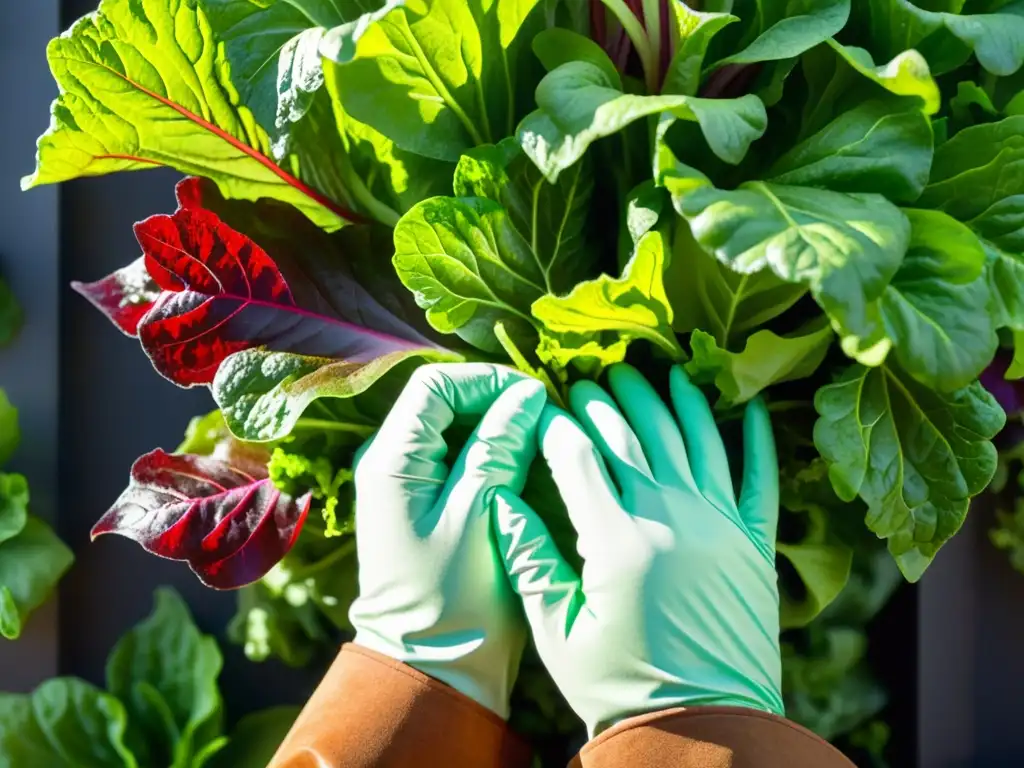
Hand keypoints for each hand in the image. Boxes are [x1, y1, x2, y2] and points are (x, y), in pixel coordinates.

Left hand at [349, 363, 545, 718]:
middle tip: (546, 414)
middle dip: (496, 400)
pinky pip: (460, 460)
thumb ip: (498, 448)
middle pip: (444, 403)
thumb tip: (526, 395)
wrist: (431, 672)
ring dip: (498, 427)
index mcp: (392, 463)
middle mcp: (391, 465)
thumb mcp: (480, 517)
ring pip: (455, 430)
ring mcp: (407, 487)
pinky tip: (528, 464)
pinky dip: (494, 454)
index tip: (535, 395)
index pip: (435, 385)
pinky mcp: (427, 508)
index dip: (486, 380)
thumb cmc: (453, 604)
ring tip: (543, 436)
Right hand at [491, 363, 782, 735]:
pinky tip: (746, 406)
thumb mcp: (557, 632)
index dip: (557, 422)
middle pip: (635, 434)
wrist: (706, 732)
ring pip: (695, 440)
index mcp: (615, 540)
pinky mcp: (756, 545)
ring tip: (659, 371)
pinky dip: (755, 439)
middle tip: (592, 376)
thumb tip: (500, 500)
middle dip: (608, 399)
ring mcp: (720, 527)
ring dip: (674, 399)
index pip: (578, 455)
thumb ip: (529, 559)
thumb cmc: (620, 688)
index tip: (543, 401)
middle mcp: (671, 518)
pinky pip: (760, 478)